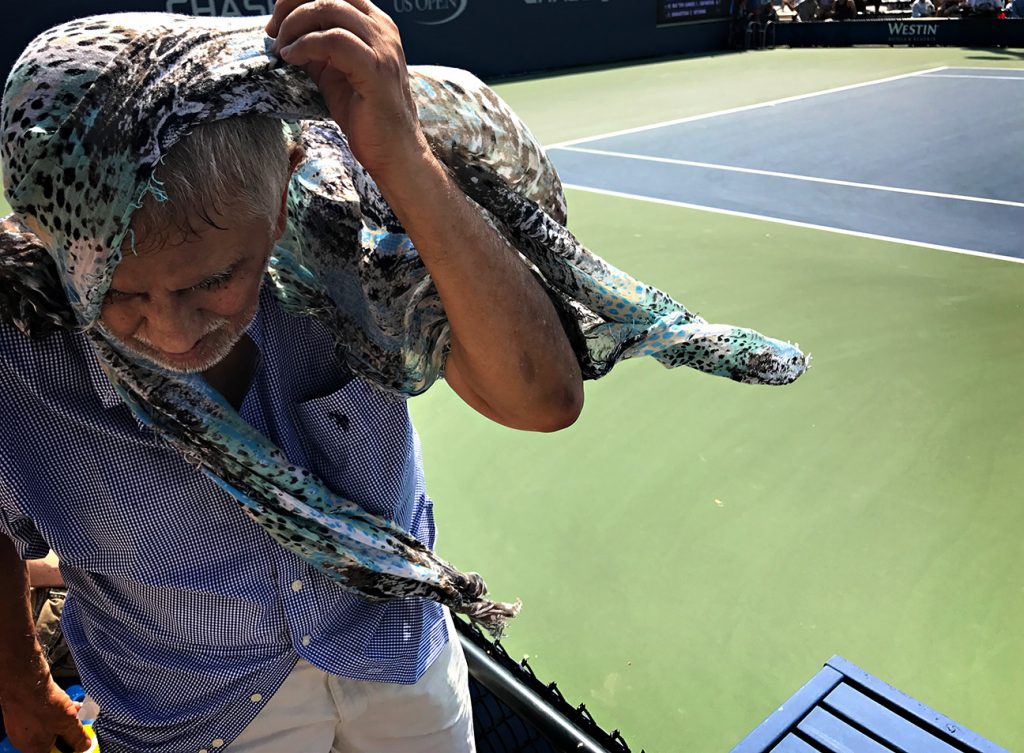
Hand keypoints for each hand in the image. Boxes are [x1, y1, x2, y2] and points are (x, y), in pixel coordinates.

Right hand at [1, 679, 90, 752]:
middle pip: (52, 741)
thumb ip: (76, 737)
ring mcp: (22, 725)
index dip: (69, 748)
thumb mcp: (67, 723)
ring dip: (64, 719)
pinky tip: (66, 702)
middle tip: (79, 723)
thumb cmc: (41, 703)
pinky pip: (42, 716)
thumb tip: (84, 746)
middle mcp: (25, 740)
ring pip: (49, 726)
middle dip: (68, 731)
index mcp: (33, 749)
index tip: (80, 741)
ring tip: (76, 709)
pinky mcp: (23, 711)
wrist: (26, 680)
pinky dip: (55, 710)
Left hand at [266, 0, 432, 185]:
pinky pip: (334, 41)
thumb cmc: (366, 115)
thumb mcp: (334, 73)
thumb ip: (317, 49)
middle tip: (273, 32)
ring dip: (295, 25)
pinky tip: (292, 59)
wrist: (394, 152)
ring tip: (282, 49)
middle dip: (292, 6)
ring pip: (330, 8)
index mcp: (375, 25)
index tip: (277, 20)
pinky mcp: (376, 70)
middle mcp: (383, 29)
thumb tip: (284, 34)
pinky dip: (305, 45)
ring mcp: (383, 48)